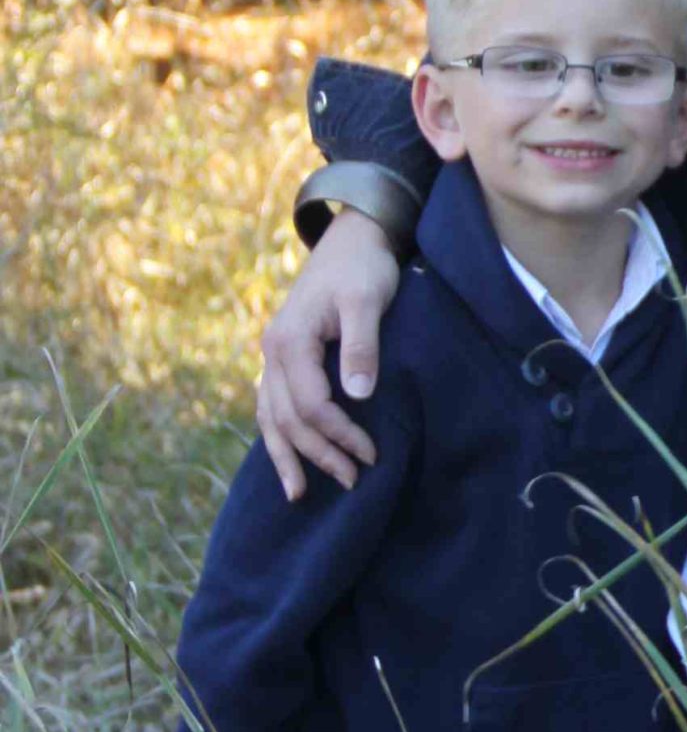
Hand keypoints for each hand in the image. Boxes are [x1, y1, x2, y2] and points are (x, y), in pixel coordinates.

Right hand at [254, 210, 400, 497]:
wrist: (353, 238)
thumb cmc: (364, 267)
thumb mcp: (368, 300)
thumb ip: (362, 346)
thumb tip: (357, 396)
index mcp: (290, 340)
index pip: (311, 404)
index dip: (339, 434)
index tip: (371, 454)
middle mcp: (273, 351)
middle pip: (287, 418)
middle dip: (318, 453)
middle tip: (353, 480)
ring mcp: (273, 355)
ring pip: (270, 417)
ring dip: (289, 455)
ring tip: (302, 493)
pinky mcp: (284, 357)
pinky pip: (272, 404)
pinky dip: (278, 435)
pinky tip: (288, 458)